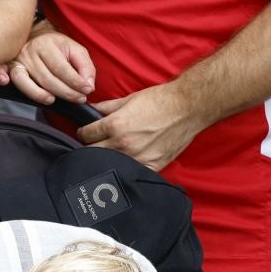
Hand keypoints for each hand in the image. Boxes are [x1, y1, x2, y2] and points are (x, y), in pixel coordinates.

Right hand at [0, 29, 95, 105]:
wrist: (35, 34)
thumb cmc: (56, 46)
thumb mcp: (75, 49)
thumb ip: (85, 67)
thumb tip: (88, 85)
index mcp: (48, 45)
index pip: (61, 68)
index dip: (75, 82)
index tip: (87, 91)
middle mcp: (30, 51)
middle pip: (46, 78)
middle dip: (65, 93)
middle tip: (79, 99)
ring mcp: (17, 60)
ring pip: (25, 81)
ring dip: (39, 94)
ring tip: (53, 100)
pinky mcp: (8, 66)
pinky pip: (0, 72)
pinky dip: (0, 76)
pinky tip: (6, 82)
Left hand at [75, 84, 200, 170]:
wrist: (187, 108)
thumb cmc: (159, 101)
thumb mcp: (128, 99)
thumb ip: (106, 107)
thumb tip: (90, 110)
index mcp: (115, 126)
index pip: (84, 135)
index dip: (83, 133)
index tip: (85, 133)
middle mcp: (123, 144)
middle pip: (92, 152)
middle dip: (90, 147)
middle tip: (94, 144)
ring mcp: (137, 158)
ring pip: (109, 164)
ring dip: (106, 159)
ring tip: (109, 153)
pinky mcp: (151, 166)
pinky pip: (131, 172)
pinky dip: (126, 168)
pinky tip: (125, 163)